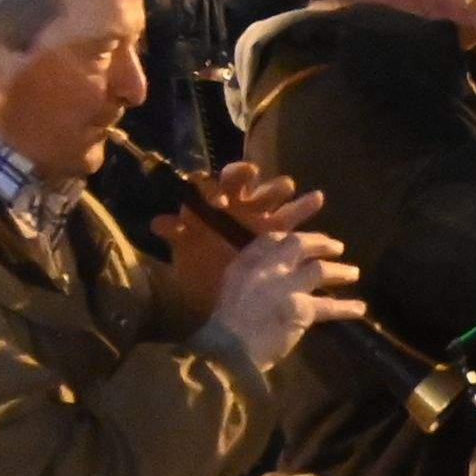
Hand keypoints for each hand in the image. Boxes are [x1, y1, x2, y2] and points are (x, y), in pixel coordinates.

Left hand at [152, 173, 316, 324]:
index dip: (210, 188)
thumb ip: (174, 237)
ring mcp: (255, 215)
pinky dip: (306, 204)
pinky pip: (293, 214)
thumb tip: (159, 222)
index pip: (204, 184)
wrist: (221, 301)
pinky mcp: (278, 231)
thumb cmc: (198, 275)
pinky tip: (317, 198)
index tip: (219, 203)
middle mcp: (230, 205)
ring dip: (276, 188)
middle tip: (252, 182)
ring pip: (268, 192)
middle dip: (245, 175)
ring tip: (286, 188)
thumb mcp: (181, 257)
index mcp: (203, 208)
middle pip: (238, 178)